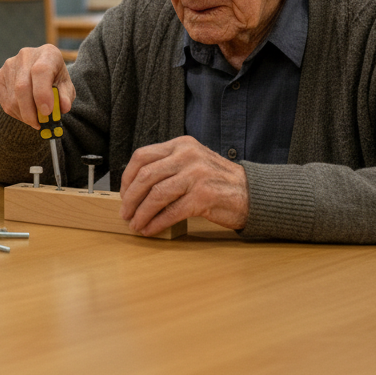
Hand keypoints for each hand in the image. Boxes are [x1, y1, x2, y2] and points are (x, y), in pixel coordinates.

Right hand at [0, 44, 73, 128]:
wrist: (40, 72)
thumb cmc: (55, 80)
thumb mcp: (66, 86)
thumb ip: (65, 96)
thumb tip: (63, 108)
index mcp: (48, 54)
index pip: (41, 71)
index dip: (42, 94)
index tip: (47, 112)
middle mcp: (26, 55)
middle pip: (22, 87)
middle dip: (30, 111)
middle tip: (39, 125)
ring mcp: (9, 65)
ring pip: (13, 98)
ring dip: (24, 115)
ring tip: (35, 119)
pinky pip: (5, 101)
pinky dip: (16, 113)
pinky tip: (26, 112)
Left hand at [119, 136, 248, 234]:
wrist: (252, 193)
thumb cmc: (218, 181)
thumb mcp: (192, 161)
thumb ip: (168, 166)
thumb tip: (135, 187)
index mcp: (181, 145)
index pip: (142, 156)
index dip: (127, 177)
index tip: (124, 193)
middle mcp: (188, 156)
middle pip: (146, 176)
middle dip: (130, 198)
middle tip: (125, 212)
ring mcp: (197, 175)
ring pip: (156, 195)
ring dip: (141, 213)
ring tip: (136, 224)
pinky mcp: (204, 196)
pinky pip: (171, 211)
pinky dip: (156, 223)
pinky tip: (151, 229)